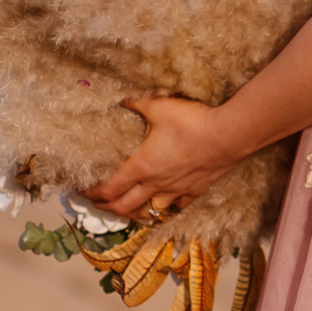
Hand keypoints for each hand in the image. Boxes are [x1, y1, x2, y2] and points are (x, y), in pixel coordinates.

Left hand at [90, 92, 233, 223]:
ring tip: (128, 210)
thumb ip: (136, 102)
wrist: (228, 136)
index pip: (109, 189)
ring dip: (135, 213)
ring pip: (149, 212)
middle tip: (98, 205)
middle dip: (107, 208)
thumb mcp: (158, 106)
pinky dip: (166, 208)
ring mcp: (176, 191)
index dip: (93, 194)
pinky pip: (177, 207)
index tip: (84, 192)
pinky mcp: (195, 191)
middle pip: (125, 207)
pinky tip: (165, 204)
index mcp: (141, 166)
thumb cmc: (191, 122)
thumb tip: (119, 97)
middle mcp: (155, 184)